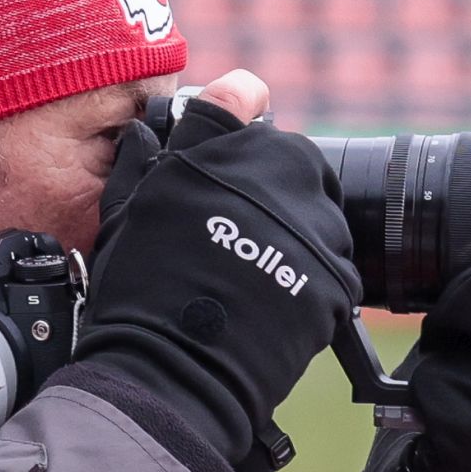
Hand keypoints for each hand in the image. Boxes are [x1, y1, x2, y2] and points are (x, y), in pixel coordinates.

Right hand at [74, 74, 357, 467]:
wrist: (174, 371)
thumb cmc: (142, 289)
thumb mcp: (130, 205)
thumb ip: (152, 153)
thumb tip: (158, 128)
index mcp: (234, 143)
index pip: (245, 100)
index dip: (232, 123)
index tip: (226, 142)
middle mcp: (286, 172)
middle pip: (290, 166)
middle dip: (267, 194)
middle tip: (229, 240)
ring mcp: (320, 226)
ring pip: (316, 217)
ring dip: (291, 239)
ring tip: (246, 282)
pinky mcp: (339, 278)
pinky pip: (330, 270)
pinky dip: (307, 285)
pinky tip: (268, 307)